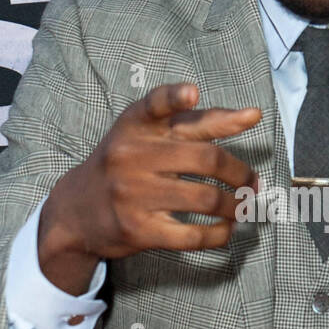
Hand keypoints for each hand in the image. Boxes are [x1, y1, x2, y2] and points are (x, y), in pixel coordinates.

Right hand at [38, 83, 261, 291]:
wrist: (76, 211)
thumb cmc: (126, 166)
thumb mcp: (148, 136)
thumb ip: (198, 123)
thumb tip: (253, 114)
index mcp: (136, 126)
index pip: (154, 104)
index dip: (173, 97)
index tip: (192, 93)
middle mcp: (132, 156)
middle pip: (205, 158)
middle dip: (239, 173)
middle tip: (251, 182)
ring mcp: (134, 194)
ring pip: (205, 198)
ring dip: (235, 205)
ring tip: (243, 207)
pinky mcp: (138, 229)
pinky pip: (191, 235)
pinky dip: (219, 233)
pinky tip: (226, 229)